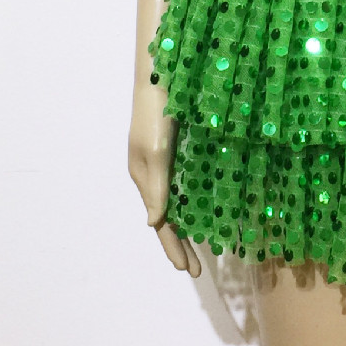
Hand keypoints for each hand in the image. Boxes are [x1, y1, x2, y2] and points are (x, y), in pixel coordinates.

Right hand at [128, 80, 200, 275]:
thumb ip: (157, 188)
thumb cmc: (157, 113)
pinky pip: (182, 185)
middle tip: (198, 269)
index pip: (160, 223)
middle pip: (166, 218)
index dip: (173, 248)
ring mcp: (162, 162)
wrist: (161, 74)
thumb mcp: (157, 152)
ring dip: (186, 227)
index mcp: (143, 177)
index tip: (188, 270)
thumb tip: (154, 223)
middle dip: (180, 245)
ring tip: (202, 248)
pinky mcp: (174, 149)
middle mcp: (151, 174)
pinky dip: (190, 203)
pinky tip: (202, 209)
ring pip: (174, 204)